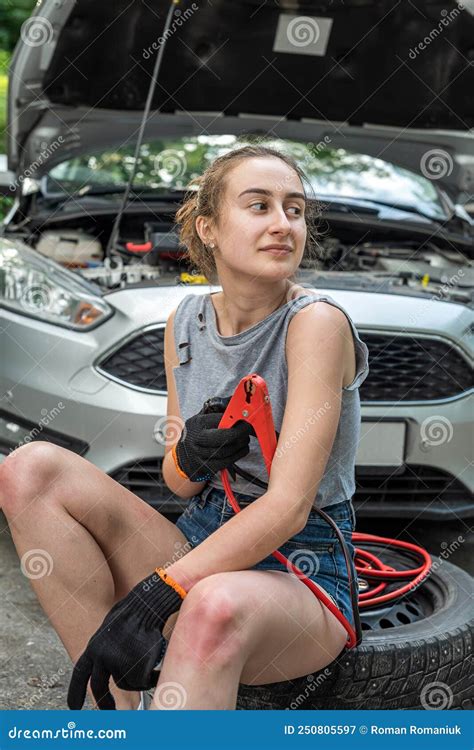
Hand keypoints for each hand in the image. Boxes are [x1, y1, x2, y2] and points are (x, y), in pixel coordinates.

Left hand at [67, 569, 184, 709]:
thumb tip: (106, 664)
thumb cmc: (133, 611)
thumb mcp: (110, 629)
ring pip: (126, 683)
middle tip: (108, 712)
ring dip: (136, 677)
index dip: (76, 692)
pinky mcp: (135, 669)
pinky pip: (143, 682)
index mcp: (94, 648)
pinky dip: (151, 677)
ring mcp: (118, 665)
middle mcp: (102, 659)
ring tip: (146, 660)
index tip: (73, 707)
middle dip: (104, 702)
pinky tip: (156, 665)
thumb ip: (105, 648)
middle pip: (99, 688)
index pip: (80, 675)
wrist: (148, 605)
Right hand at [174, 397, 255, 481]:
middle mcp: (195, 439)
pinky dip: (237, 456)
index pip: (219, 420)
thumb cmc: (199, 432)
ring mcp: (198, 455)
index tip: (246, 419)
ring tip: (246, 440)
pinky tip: (242, 450)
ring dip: (240, 446)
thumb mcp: (203, 418)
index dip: (234, 420)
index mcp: (196, 423)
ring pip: (224, 451)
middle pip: (222, 438)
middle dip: (239, 434)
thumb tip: (239, 406)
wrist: (183, 455)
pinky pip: (224, 462)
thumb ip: (219, 412)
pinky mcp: (203, 467)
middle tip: (248, 431)